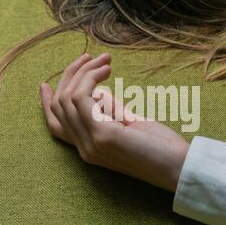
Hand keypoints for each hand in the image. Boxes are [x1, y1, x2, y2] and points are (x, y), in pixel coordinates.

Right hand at [39, 53, 188, 191]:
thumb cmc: (160, 147)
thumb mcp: (129, 126)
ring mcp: (91, 143)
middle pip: (59, 106)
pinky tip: (106, 70)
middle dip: (70, 76)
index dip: (46, 102)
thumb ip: (110, 112)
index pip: (56, 125)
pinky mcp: (102, 134)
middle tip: (89, 58)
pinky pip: (81, 97)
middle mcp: (84, 148)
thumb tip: (100, 92)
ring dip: (84, 72)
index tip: (45, 82)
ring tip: (106, 61)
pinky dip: (90, 78)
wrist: (179, 167)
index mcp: (89, 148)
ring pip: (68, 98)